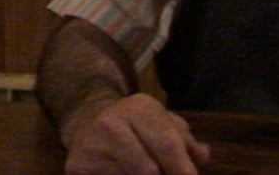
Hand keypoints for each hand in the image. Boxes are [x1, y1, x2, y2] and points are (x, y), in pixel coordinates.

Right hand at [62, 93, 209, 174]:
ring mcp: (91, 147)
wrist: (86, 122)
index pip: (167, 145)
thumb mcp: (162, 123)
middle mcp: (112, 124)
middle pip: (149, 171)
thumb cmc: (135, 126)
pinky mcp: (76, 168)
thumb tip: (202, 157)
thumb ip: (185, 141)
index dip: (182, 169)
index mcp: (140, 108)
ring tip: (147, 173)